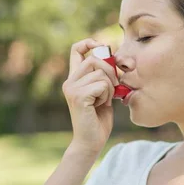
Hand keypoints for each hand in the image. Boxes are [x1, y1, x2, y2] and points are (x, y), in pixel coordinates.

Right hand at [62, 38, 119, 155]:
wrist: (91, 141)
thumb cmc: (99, 119)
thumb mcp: (103, 93)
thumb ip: (104, 76)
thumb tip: (114, 57)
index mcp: (74, 78)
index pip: (76, 49)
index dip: (89, 42)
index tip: (102, 46)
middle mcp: (70, 81)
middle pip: (94, 59)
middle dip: (110, 70)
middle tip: (113, 86)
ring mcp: (72, 89)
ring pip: (100, 73)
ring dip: (109, 87)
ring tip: (104, 100)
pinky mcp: (78, 96)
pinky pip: (101, 85)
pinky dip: (107, 95)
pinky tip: (101, 106)